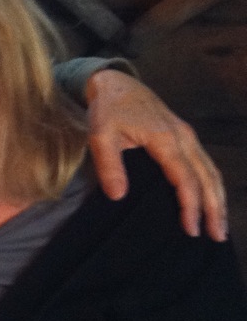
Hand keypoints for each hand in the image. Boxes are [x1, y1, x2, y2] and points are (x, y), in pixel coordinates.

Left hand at [85, 69, 226, 240]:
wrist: (117, 84)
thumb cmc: (108, 110)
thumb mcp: (100, 134)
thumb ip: (109, 165)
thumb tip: (118, 195)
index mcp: (165, 139)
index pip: (185, 179)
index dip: (190, 206)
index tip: (190, 229)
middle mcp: (184, 138)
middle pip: (208, 178)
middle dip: (214, 208)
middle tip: (216, 236)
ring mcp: (188, 136)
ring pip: (212, 171)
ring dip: (219, 199)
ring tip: (220, 226)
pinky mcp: (186, 137)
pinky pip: (206, 164)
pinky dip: (213, 185)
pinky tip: (213, 201)